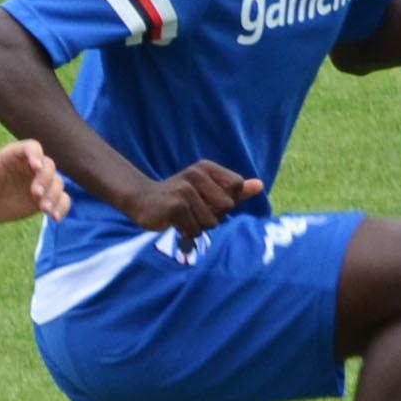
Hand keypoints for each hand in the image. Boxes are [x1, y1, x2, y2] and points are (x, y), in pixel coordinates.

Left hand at [0, 121, 67, 226]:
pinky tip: (55, 217)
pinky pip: (61, 199)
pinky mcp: (43, 198)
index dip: (36, 155)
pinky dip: (62, 206)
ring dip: (54, 195)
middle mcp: (31, 166)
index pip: (32, 148)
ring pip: (57, 183)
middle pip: (49, 165)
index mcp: (15, 154)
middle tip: (35, 194)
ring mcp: (39, 182)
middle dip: (45, 179)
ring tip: (44, 209)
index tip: (34, 167)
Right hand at [116, 158, 263, 237]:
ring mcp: (184, 190)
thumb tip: (259, 185)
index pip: (236, 186)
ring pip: (211, 222)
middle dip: (213, 216)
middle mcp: (195, 174)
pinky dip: (187, 233)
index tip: (208, 200)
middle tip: (193, 211)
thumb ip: (234, 190)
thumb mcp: (207, 190)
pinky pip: (195, 230)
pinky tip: (175, 223)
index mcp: (206, 167)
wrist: (141, 200)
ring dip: (198, 226)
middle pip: (226, 206)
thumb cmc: (179, 197)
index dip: (227, 199)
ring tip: (184, 218)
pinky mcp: (175, 206)